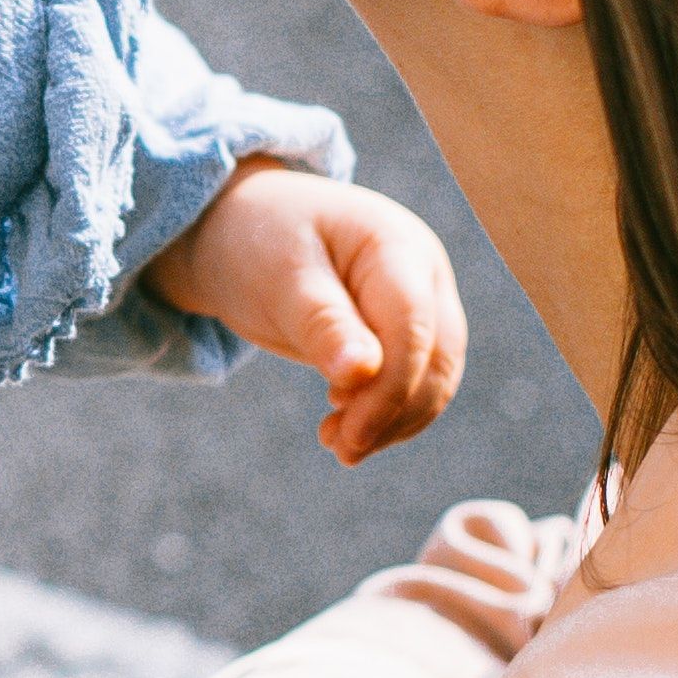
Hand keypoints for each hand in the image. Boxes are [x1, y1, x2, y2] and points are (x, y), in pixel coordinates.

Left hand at [146, 167, 468, 465]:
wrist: (241, 228)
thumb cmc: (257, 243)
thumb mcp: (279, 280)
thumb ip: (322, 324)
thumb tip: (363, 373)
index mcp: (396, 245)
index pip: (413, 326)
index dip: (391, 387)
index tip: (350, 434)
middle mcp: (422, 272)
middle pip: (436, 356)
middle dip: (394, 412)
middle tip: (340, 450)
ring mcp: (419, 301)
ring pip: (433, 376)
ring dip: (393, 421)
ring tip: (336, 443)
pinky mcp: (403, 331)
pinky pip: (413, 381)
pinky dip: (386, 413)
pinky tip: (346, 431)